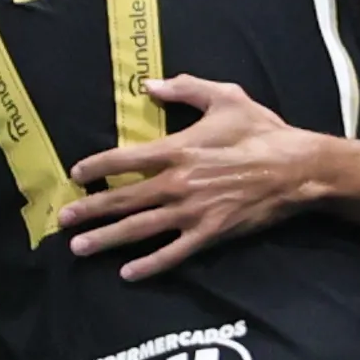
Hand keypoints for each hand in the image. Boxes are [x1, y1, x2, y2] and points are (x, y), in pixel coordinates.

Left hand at [57, 75, 328, 278]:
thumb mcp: (225, 97)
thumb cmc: (262, 131)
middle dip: (90, 209)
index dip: (96, 166)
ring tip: (79, 247)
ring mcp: (192, 212)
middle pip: (123, 199)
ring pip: (139, 229)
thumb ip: (184, 89)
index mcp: (177, 150)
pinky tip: (128, 274)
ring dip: (106, 238)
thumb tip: (148, 86)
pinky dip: (150, 265)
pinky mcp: (210, 233)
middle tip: (62, 219)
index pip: (124, 159)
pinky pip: (173, 253)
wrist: (297, 168)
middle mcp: (177, 183)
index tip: (75, 174)